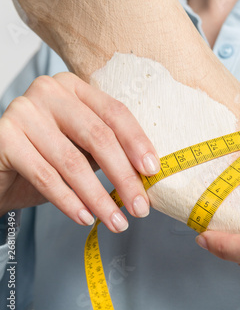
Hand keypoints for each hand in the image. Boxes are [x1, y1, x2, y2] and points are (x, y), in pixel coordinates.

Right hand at [0, 73, 160, 231]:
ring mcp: (24, 112)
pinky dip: (69, 202)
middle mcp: (50, 92)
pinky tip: (86, 217)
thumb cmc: (46, 156)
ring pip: (73, 162)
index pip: (115, 113)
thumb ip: (109, 151)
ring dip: (99, 198)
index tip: (153, 171)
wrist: (0, 169)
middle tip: (140, 206)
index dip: (137, 143)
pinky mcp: (3, 137)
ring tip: (116, 220)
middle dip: (124, 177)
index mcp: (76, 88)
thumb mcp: (82, 148)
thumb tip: (146, 174)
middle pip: (98, 137)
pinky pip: (45, 176)